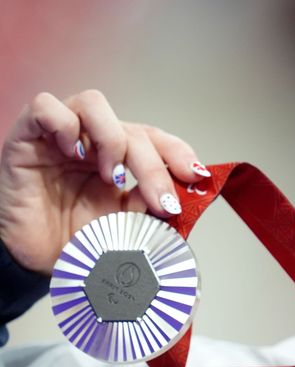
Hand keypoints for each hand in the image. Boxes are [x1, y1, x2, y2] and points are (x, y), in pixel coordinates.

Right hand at [0, 90, 209, 274]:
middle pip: (132, 130)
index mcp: (120, 159)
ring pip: (94, 103)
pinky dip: (64, 124)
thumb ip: (148, 209)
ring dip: (113, 139)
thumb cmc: (73, 241)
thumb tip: (176, 197)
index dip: (178, 153)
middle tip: (161, 201)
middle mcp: (92, 142)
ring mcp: (59, 136)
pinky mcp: (26, 137)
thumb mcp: (124, 227)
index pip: (155, 139)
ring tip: (112, 178)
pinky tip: (74, 155)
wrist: (29, 262)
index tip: (196, 177)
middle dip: (154, 166)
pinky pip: (46, 107)